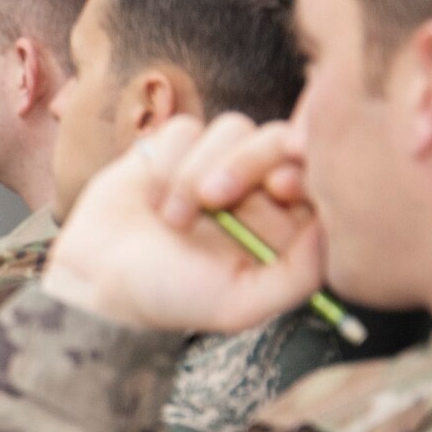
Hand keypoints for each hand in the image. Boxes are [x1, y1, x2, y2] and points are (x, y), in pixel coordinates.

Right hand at [42, 114, 323, 334]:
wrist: (97, 281)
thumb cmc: (171, 297)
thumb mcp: (243, 303)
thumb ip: (301, 274)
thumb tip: (334, 225)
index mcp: (281, 222)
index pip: (316, 172)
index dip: (307, 166)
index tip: (282, 186)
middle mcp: (253, 186)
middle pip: (279, 138)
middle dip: (248, 163)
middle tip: (216, 198)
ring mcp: (213, 161)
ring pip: (232, 128)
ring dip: (198, 173)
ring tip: (173, 219)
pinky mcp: (172, 145)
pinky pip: (186, 129)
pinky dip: (167, 164)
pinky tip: (151, 200)